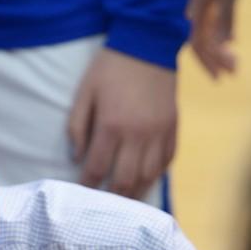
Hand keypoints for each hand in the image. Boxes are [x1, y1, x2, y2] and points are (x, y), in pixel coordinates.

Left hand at [67, 48, 176, 199]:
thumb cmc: (110, 68)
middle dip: (112, 197)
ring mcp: (159, 133)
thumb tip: (77, 158)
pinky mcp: (173, 128)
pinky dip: (155, 175)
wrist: (148, 43)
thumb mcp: (85, 93)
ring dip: (135, 193)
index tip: (81, 193)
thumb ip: (77, 127)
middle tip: (103, 206)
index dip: (88, 185)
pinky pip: (166, 161)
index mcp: (111, 126)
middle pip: (125, 180)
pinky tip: (145, 181)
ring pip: (149, 176)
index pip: (97, 169)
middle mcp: (137, 135)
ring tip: (124, 201)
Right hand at [187, 0, 243, 78]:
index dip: (208, 63)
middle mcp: (199, 17)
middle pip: (202, 46)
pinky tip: (232, 45)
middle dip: (215, 62)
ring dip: (220, 53)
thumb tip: (226, 44)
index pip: (199, 46)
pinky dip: (223, 39)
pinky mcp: (213, 6)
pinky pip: (215, 29)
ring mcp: (205, 12)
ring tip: (235, 65)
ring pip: (209, 38)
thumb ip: (226, 18)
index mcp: (199, 15)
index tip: (220, 78)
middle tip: (233, 75)